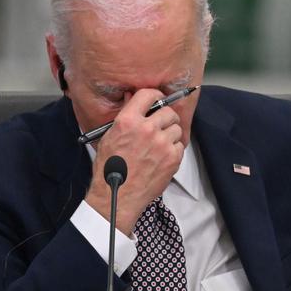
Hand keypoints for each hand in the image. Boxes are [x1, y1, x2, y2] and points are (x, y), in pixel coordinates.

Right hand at [85, 89, 184, 234]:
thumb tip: (132, 99)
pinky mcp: (172, 158)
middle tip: (161, 126)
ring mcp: (161, 144)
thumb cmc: (110, 168)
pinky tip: (162, 156)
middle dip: (166, 118)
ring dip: (170, 134)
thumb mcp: (109, 136)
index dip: (156, 96)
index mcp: (128, 120)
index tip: (158, 100)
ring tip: (159, 145)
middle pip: (168, 111)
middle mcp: (146, 129)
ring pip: (177, 128)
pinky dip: (174, 149)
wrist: (117, 196)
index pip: (149, 95)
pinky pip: (180, 145)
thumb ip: (125, 116)